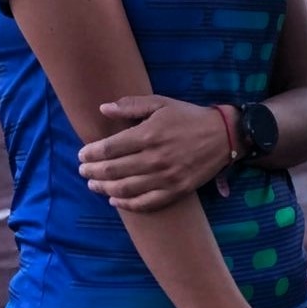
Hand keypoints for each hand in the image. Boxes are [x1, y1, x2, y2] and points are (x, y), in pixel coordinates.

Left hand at [78, 95, 229, 209]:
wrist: (224, 135)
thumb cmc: (189, 116)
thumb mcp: (162, 103)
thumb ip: (132, 105)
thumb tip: (103, 108)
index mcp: (149, 134)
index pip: (109, 149)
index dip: (91, 153)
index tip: (82, 155)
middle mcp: (155, 158)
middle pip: (113, 170)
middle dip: (92, 172)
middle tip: (83, 171)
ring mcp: (166, 177)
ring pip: (125, 188)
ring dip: (104, 189)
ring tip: (93, 186)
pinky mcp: (176, 190)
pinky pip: (146, 203)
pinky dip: (127, 204)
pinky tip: (115, 200)